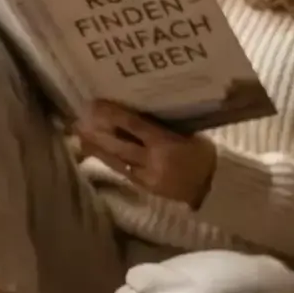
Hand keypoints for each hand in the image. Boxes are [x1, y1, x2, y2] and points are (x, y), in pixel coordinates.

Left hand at [79, 101, 216, 208]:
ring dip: (97, 149)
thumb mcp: (188, 135)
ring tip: (80, 137)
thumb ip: (163, 127)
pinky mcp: (146, 187)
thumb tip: (137, 112)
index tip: (96, 104)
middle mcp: (153, 160)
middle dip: (97, 134)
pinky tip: (97, 154)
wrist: (216, 188)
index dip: (113, 115)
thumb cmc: (204, 155)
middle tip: (77, 121)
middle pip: (119, 145)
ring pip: (117, 161)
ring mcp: (147, 176)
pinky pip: (124, 172)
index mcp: (166, 143)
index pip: (135, 126)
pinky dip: (110, 162)